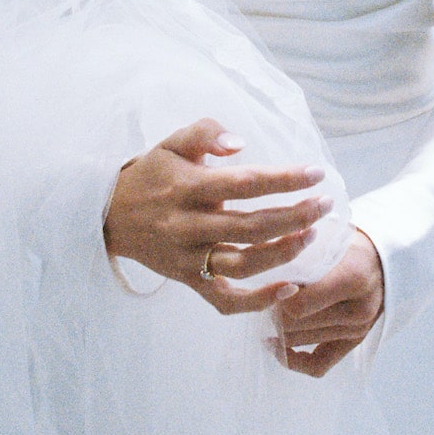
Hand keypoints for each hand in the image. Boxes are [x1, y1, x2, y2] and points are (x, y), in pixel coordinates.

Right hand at [104, 117, 332, 314]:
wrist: (108, 216)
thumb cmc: (152, 174)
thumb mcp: (173, 142)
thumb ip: (206, 133)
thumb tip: (240, 142)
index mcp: (188, 187)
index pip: (245, 183)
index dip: (284, 179)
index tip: (316, 173)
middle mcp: (188, 225)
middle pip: (251, 226)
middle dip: (295, 216)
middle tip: (326, 204)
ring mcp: (188, 257)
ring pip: (242, 264)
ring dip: (283, 253)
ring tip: (312, 234)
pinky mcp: (188, 280)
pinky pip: (224, 300)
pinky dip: (257, 301)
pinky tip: (288, 289)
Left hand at [274, 230, 383, 375]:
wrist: (384, 262)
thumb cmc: (349, 247)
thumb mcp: (329, 240)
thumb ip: (302, 258)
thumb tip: (269, 279)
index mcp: (352, 279)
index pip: (299, 305)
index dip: (277, 298)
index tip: (270, 287)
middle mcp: (358, 310)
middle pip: (295, 325)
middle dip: (274, 312)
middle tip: (266, 298)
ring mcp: (357, 331)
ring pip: (299, 342)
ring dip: (279, 330)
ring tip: (270, 313)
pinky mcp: (354, 344)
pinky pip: (318, 366)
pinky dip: (293, 361)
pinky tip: (276, 346)